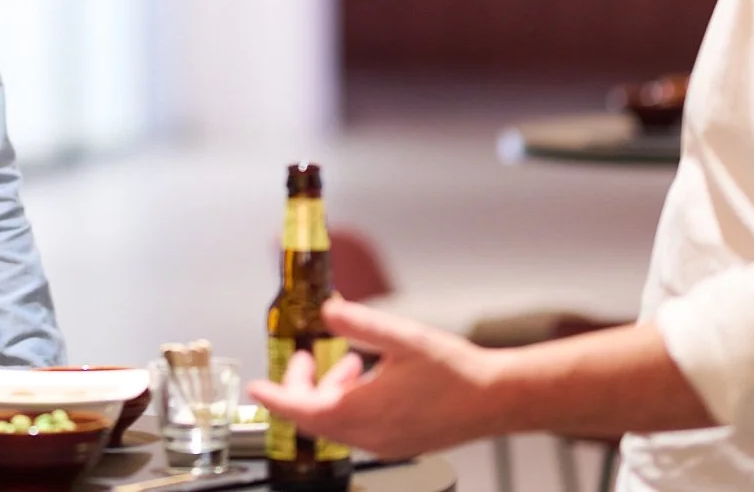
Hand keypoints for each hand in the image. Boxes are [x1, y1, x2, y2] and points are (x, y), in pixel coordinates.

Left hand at [248, 297, 507, 458]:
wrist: (496, 399)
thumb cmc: (457, 371)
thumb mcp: (403, 336)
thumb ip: (359, 322)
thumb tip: (327, 310)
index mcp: (366, 410)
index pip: (304, 411)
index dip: (276, 399)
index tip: (257, 389)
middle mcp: (371, 434)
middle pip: (316, 419)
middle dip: (303, 388)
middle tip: (305, 357)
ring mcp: (385, 443)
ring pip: (337, 424)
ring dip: (329, 393)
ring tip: (345, 360)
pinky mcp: (399, 443)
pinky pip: (358, 428)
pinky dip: (349, 403)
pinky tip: (367, 377)